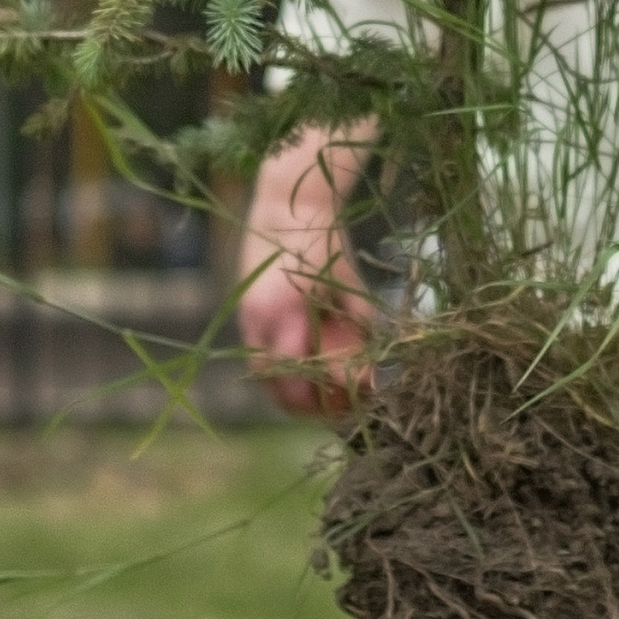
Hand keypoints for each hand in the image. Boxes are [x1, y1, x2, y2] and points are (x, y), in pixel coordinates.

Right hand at [237, 233, 375, 421]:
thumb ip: (360, 325)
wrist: (284, 208)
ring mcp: (246, 322)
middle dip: (307, 406)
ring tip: (324, 397)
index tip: (351, 404)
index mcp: (285, 312)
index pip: (297, 377)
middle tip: (339, 409)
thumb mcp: (349, 283)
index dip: (323, 399)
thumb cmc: (324, 244)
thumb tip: (374, 374)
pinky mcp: (244, 318)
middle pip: (276, 388)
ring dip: (292, 394)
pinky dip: (281, 373)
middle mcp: (258, 323)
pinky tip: (308, 372)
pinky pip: (260, 359)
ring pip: (265, 378)